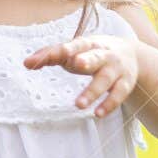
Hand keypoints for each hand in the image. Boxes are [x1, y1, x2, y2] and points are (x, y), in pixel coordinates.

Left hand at [23, 34, 140, 118]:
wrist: (131, 53)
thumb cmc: (92, 53)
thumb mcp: (74, 50)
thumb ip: (51, 55)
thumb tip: (26, 63)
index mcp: (89, 44)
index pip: (75, 46)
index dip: (63, 50)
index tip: (51, 56)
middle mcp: (105, 54)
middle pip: (96, 56)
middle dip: (87, 59)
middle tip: (76, 63)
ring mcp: (116, 69)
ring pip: (106, 79)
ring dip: (93, 91)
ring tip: (78, 104)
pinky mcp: (125, 83)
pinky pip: (118, 94)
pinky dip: (109, 104)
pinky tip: (98, 114)